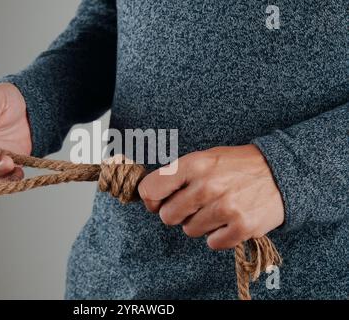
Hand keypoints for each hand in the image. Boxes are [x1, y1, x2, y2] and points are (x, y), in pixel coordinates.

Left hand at [138, 145, 283, 249]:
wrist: (281, 172)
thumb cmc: (237, 166)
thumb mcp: (205, 158)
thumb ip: (177, 175)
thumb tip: (150, 199)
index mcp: (194, 164)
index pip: (150, 190)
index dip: (151, 200)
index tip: (160, 202)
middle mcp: (207, 186)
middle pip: (167, 216)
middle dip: (178, 214)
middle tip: (195, 205)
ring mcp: (225, 207)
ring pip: (189, 231)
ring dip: (200, 224)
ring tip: (217, 208)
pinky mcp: (242, 227)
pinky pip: (212, 243)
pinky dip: (219, 235)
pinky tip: (229, 220)